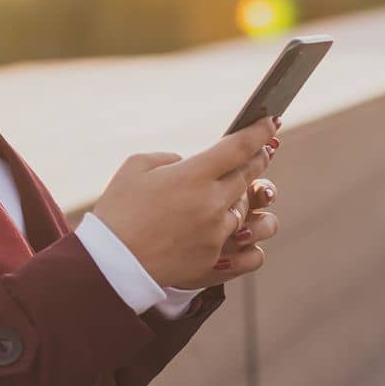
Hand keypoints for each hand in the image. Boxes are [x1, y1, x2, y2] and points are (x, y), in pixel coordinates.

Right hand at [90, 116, 278, 288]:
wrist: (113, 263)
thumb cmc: (119, 210)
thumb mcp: (135, 167)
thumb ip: (168, 159)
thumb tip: (187, 164)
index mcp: (193, 176)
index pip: (238, 147)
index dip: (259, 132)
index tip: (271, 122)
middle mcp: (211, 203)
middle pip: (248, 176)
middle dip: (258, 160)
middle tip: (263, 151)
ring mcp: (216, 233)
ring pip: (243, 209)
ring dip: (239, 198)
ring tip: (229, 194)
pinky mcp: (214, 259)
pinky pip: (243, 244)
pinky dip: (238, 232)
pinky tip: (236, 229)